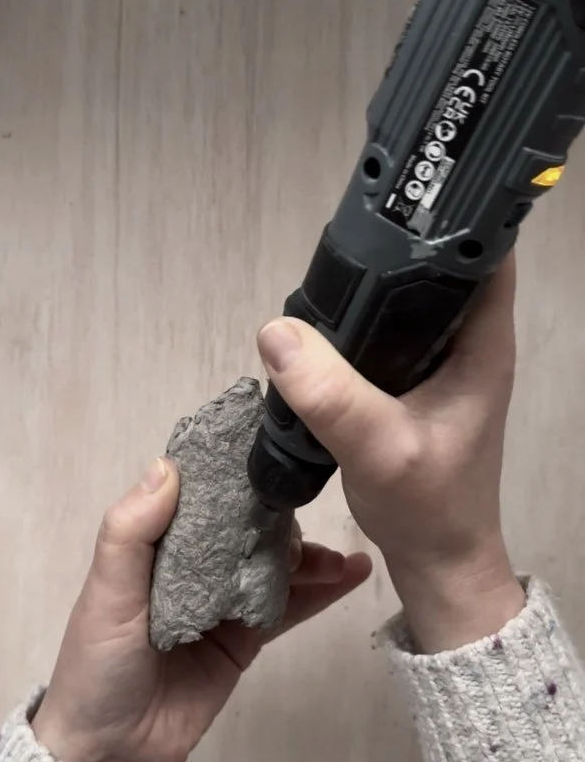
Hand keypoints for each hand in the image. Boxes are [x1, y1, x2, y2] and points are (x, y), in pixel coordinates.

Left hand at [32, 458, 370, 761]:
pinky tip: (353, 574)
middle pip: (246, 528)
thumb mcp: (106, 595)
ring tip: (343, 557)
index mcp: (154, 547)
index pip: (200, 497)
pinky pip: (288, 607)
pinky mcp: (247, 638)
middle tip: (318, 513)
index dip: (232, 472)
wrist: (113, 754)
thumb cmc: (98, 666)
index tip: (273, 446)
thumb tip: (168, 465)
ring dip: (311, 556)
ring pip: (274, 565)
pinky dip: (321, 591)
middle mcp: (193, 567)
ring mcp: (224, 603)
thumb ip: (131, 532)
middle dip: (283, 516)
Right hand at [257, 255, 524, 653]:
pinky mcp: (417, 388)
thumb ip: (331, 394)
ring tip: (330, 276)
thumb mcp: (379, 450)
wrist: (437, 563)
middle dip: (399, 249)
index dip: (454, 220)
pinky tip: (326, 331)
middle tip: (347, 238)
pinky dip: (361, 330)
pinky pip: (388, 340)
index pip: (486, 256)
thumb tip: (275, 332)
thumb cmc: (429, 508)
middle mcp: (468, 346)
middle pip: (441, 271)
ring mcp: (442, 367)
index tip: (405, 199)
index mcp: (482, 346)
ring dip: (376, 291)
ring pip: (410, 305)